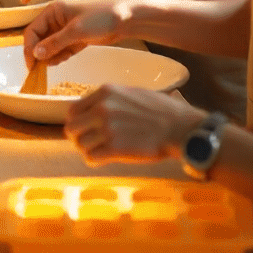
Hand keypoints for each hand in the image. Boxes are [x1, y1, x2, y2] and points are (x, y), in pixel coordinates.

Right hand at [23, 0, 133, 66]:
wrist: (126, 18)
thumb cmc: (101, 18)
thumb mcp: (76, 31)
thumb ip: (55, 43)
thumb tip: (36, 54)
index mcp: (53, 11)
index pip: (32, 30)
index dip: (29, 47)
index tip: (31, 64)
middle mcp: (57, 19)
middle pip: (40, 38)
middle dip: (39, 53)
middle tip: (39, 69)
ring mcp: (66, 29)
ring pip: (50, 45)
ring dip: (49, 56)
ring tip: (53, 64)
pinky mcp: (76, 38)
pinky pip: (61, 49)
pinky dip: (60, 56)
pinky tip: (61, 60)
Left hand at [64, 85, 204, 166]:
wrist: (180, 127)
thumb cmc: (162, 110)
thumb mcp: (132, 93)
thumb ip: (111, 100)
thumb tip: (96, 109)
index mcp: (105, 92)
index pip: (73, 110)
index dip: (77, 122)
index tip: (84, 129)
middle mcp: (101, 109)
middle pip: (72, 129)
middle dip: (78, 138)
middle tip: (89, 143)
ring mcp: (107, 129)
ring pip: (80, 145)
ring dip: (88, 150)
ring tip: (99, 152)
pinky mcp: (115, 148)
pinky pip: (91, 158)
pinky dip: (95, 160)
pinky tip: (104, 159)